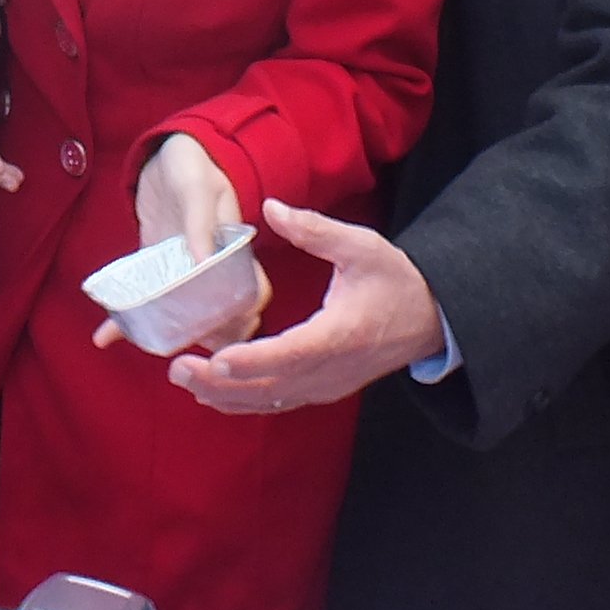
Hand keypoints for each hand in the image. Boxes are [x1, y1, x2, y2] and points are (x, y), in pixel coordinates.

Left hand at [95, 135, 251, 349]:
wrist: (167, 157)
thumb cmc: (191, 166)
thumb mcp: (198, 187)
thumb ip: (202, 222)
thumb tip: (203, 261)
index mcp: (237, 251)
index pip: (252, 295)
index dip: (243, 319)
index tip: (221, 331)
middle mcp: (214, 269)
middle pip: (219, 316)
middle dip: (204, 336)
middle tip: (179, 341)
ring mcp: (185, 274)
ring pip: (184, 316)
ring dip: (168, 334)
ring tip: (145, 339)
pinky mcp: (157, 272)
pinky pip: (147, 301)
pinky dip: (126, 321)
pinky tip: (105, 336)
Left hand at [169, 197, 446, 415]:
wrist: (432, 318)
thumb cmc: (396, 279)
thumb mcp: (362, 246)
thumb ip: (314, 230)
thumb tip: (271, 207)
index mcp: (340, 335)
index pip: (291, 354)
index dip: (252, 360)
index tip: (216, 359)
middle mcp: (332, 369)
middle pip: (271, 386)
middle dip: (220, 381)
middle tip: (177, 368)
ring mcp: (327, 385)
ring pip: (271, 400)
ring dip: (225, 394)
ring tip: (183, 378)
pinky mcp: (323, 390)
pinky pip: (279, 402)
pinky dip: (244, 400)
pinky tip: (212, 392)